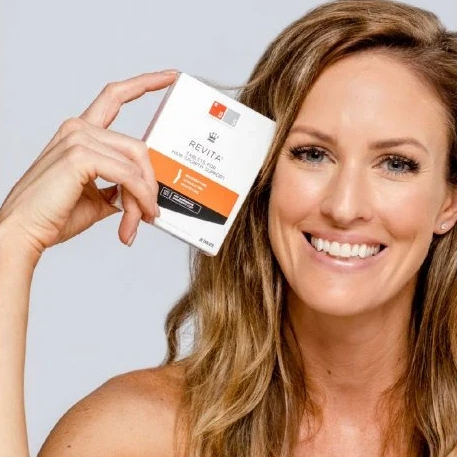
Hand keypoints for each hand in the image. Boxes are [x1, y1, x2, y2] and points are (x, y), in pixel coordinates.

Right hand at [0, 71, 176, 261]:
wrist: (26, 231)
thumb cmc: (54, 215)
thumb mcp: (97, 197)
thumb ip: (121, 187)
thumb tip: (145, 193)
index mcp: (80, 133)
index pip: (115, 96)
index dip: (145, 83)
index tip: (169, 77)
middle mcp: (78, 129)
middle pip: (137, 146)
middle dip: (149, 183)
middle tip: (151, 212)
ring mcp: (78, 138)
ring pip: (135, 161)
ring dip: (144, 195)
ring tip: (141, 220)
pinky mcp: (79, 156)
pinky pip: (127, 174)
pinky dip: (138, 195)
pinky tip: (136, 215)